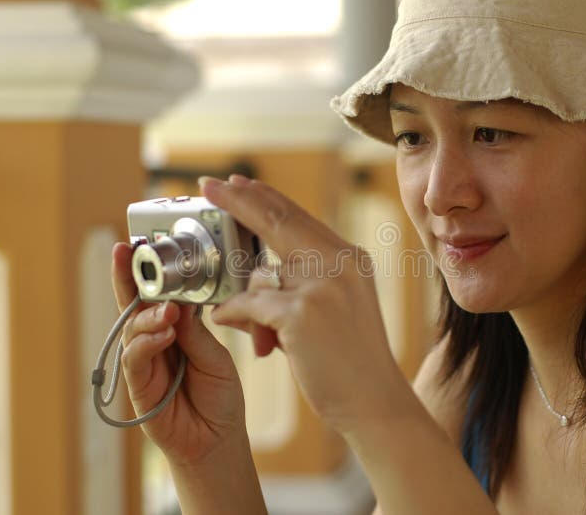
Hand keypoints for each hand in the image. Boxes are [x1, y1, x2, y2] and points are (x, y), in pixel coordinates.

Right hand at [111, 242, 246, 465]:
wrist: (218, 440)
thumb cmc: (218, 395)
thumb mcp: (214, 355)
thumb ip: (194, 331)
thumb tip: (178, 301)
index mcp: (173, 329)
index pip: (155, 294)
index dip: (145, 271)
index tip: (139, 244)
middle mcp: (154, 342)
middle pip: (133, 304)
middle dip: (127, 277)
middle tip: (126, 252)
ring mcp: (144, 364)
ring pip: (132, 329)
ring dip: (147, 315)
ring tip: (166, 309)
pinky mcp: (139, 387)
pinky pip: (135, 359)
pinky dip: (147, 343)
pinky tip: (163, 334)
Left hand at [204, 174, 408, 434]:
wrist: (374, 401)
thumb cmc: (349, 360)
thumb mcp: (334, 308)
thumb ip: (299, 286)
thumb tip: (249, 282)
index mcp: (349, 258)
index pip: (299, 217)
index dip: (265, 198)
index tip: (239, 183)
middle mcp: (340, 262)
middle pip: (278, 221)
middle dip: (240, 201)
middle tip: (211, 185)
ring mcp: (323, 285)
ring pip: (258, 275)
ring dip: (244, 301)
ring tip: (253, 329)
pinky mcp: (302, 313)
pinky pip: (248, 304)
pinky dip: (233, 314)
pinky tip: (226, 321)